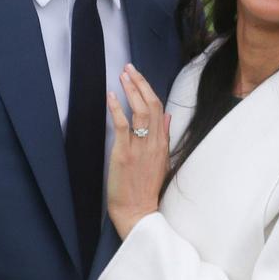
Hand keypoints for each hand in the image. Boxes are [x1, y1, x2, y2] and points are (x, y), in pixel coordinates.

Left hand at [106, 64, 170, 238]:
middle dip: (140, 83)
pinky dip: (117, 108)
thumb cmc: (146, 188)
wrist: (138, 211)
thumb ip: (164, 136)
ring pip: (140, 111)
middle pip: (151, 104)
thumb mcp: (161, 160)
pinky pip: (123, 126)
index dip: (148, 89)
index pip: (159, 108)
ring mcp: (140, 147)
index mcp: (162, 143)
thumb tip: (167, 115)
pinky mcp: (124, 153)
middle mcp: (154, 142)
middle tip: (129, 68)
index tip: (138, 76)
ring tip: (123, 75)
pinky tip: (111, 95)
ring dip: (131, 90)